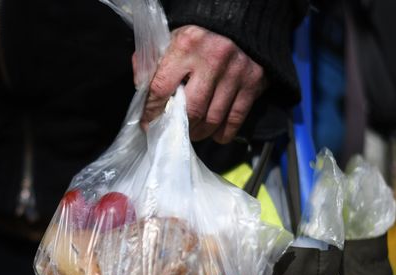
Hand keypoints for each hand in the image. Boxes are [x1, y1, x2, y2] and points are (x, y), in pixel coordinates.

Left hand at [135, 25, 267, 142]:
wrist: (239, 19)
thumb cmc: (199, 35)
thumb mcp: (171, 38)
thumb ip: (152, 62)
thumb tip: (142, 92)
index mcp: (186, 46)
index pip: (162, 88)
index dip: (152, 111)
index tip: (148, 123)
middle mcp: (213, 59)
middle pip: (192, 109)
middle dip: (179, 126)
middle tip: (173, 131)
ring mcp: (235, 72)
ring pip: (213, 118)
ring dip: (199, 132)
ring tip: (192, 132)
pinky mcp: (253, 81)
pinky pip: (236, 117)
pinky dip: (224, 132)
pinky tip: (215, 134)